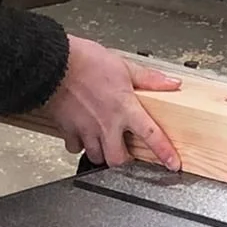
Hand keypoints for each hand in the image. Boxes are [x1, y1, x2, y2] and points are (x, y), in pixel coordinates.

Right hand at [36, 36, 182, 169]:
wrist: (53, 63)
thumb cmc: (85, 61)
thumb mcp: (123, 65)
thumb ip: (149, 79)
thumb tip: (172, 83)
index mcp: (124, 108)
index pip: (151, 135)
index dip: (165, 152)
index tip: (173, 164)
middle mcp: (106, 124)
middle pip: (118, 160)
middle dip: (123, 161)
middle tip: (126, 153)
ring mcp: (86, 130)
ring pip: (96, 157)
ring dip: (101, 153)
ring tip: (105, 143)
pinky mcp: (68, 130)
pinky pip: (74, 148)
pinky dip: (79, 145)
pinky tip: (83, 136)